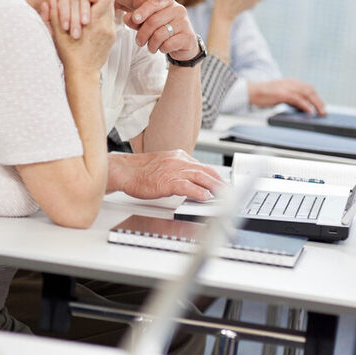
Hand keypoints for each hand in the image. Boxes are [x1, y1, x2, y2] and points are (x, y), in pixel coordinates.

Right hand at [43, 0, 114, 72]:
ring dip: (101, 6)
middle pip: (109, 0)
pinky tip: (93, 21)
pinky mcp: (112, 37)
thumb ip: (55, 16)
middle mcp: (105, 26)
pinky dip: (103, 16)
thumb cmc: (70, 55)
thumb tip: (51, 0)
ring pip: (111, 10)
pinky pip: (111, 20)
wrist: (83, 72)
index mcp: (92, 23)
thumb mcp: (59, 35)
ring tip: (90, 9)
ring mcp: (110, 32)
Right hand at [108, 150, 223, 201]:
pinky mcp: (169, 181)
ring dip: (216, 188)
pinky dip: (200, 193)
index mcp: (179, 156)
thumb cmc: (140, 172)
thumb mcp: (163, 165)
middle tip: (230, 192)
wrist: (125, 171)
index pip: (203, 166)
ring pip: (202, 178)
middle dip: (221, 183)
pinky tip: (206, 198)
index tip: (223, 184)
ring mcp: (175, 170)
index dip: (216, 177)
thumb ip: (178, 170)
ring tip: (224, 197)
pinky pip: (189, 187)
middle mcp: (179, 161)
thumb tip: (190, 182)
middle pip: (207, 171)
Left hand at [123, 0, 198, 61]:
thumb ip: (137, 20)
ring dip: (151, 44)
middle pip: (153, 21)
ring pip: (160, 34)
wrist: (183, 44)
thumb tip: (127, 18)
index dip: (142, 11)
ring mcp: (185, 23)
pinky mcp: (188, 37)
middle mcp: (178, 10)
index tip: (134, 19)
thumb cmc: (163, 30)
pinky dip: (162, 49)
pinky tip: (163, 48)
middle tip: (139, 42)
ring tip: (151, 47)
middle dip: (142, 34)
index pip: (153, 3)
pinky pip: (168, 44)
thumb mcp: (148, 24)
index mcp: (167, 3)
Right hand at [248, 78, 325, 114]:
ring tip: (320, 112)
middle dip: (319, 101)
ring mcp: (287, 87)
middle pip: (310, 90)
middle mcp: (291, 83)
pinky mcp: (283, 94)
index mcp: (290, 82)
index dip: (316, 96)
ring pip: (307, 94)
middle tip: (323, 111)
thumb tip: (300, 106)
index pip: (308, 87)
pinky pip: (298, 100)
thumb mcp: (280, 94)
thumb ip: (290, 97)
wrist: (252, 91)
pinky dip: (306, 106)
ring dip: (316, 104)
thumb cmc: (263, 94)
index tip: (320, 105)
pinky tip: (309, 111)